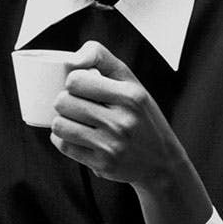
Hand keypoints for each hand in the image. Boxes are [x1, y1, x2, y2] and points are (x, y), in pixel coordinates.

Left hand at [50, 41, 183, 187]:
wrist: (163, 162)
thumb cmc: (142, 117)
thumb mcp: (133, 84)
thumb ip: (103, 59)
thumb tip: (73, 59)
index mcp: (131, 96)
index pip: (76, 79)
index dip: (74, 81)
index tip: (84, 88)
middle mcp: (123, 120)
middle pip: (63, 101)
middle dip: (66, 102)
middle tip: (79, 107)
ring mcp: (112, 144)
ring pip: (59, 124)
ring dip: (63, 122)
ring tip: (78, 122)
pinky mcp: (103, 164)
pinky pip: (64, 145)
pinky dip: (64, 140)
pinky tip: (78, 138)